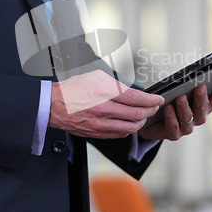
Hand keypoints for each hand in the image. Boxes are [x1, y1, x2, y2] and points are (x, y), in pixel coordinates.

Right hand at [49, 70, 163, 138]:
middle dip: (150, 110)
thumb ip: (116, 85)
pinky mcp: (98, 134)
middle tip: (154, 107)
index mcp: (105, 93)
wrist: (53, 105)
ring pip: (131, 127)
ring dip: (141, 121)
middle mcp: (104, 110)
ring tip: (144, 115)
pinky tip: (131, 123)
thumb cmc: (72, 90)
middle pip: (137, 114)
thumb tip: (131, 91)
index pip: (136, 99)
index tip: (157, 99)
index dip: (151, 100)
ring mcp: (101, 124)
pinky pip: (120, 134)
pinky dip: (129, 128)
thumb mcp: (96, 77)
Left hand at [138, 76, 211, 140]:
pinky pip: (174, 126)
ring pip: (188, 117)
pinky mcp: (174, 134)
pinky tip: (168, 108)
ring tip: (180, 98)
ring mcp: (187, 127)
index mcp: (205, 104)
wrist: (154, 122)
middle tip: (200, 87)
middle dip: (202, 98)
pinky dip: (171, 117)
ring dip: (185, 107)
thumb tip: (196, 70)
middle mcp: (199, 116)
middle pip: (204, 108)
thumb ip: (191, 82)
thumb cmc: (171, 101)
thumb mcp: (182, 90)